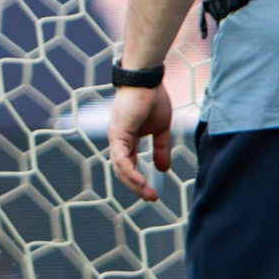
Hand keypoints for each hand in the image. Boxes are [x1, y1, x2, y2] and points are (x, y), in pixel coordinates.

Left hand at [107, 82, 174, 203]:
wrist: (148, 80)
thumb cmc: (152, 98)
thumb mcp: (161, 129)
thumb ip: (161, 148)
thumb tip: (163, 169)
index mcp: (126, 140)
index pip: (128, 165)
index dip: (138, 179)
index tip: (151, 191)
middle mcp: (117, 141)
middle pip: (122, 171)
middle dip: (136, 186)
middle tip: (151, 197)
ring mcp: (115, 138)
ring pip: (120, 169)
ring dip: (134, 184)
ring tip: (148, 195)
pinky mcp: (118, 134)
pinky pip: (122, 159)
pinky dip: (130, 173)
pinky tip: (140, 182)